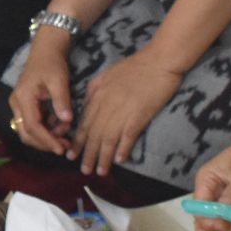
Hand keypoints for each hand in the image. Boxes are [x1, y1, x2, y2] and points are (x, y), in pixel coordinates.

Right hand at [8, 34, 77, 157]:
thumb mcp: (59, 80)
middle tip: (65, 146)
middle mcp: (17, 105)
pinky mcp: (25, 107)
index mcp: (23, 98)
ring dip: (47, 137)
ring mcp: (20, 106)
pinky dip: (46, 130)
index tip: (60, 149)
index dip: (46, 140)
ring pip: (29, 131)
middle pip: (26, 133)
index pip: (32, 126)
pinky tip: (60, 126)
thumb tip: (67, 120)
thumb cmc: (51, 63)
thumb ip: (61, 101)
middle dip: (45, 143)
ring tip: (66, 133)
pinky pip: (33, 124)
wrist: (45, 51)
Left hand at [74, 49, 180, 174]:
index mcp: (98, 95)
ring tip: (101, 171)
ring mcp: (123, 109)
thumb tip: (86, 107)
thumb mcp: (107, 75)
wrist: (159, 59)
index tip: (71, 155)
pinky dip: (123, 147)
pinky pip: (128, 134)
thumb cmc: (135, 66)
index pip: (84, 124)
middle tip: (84, 170)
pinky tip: (119, 159)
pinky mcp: (140, 113)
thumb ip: (94, 91)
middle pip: (94, 134)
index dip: (78, 142)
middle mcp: (107, 104)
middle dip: (87, 154)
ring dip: (104, 157)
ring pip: (109, 138)